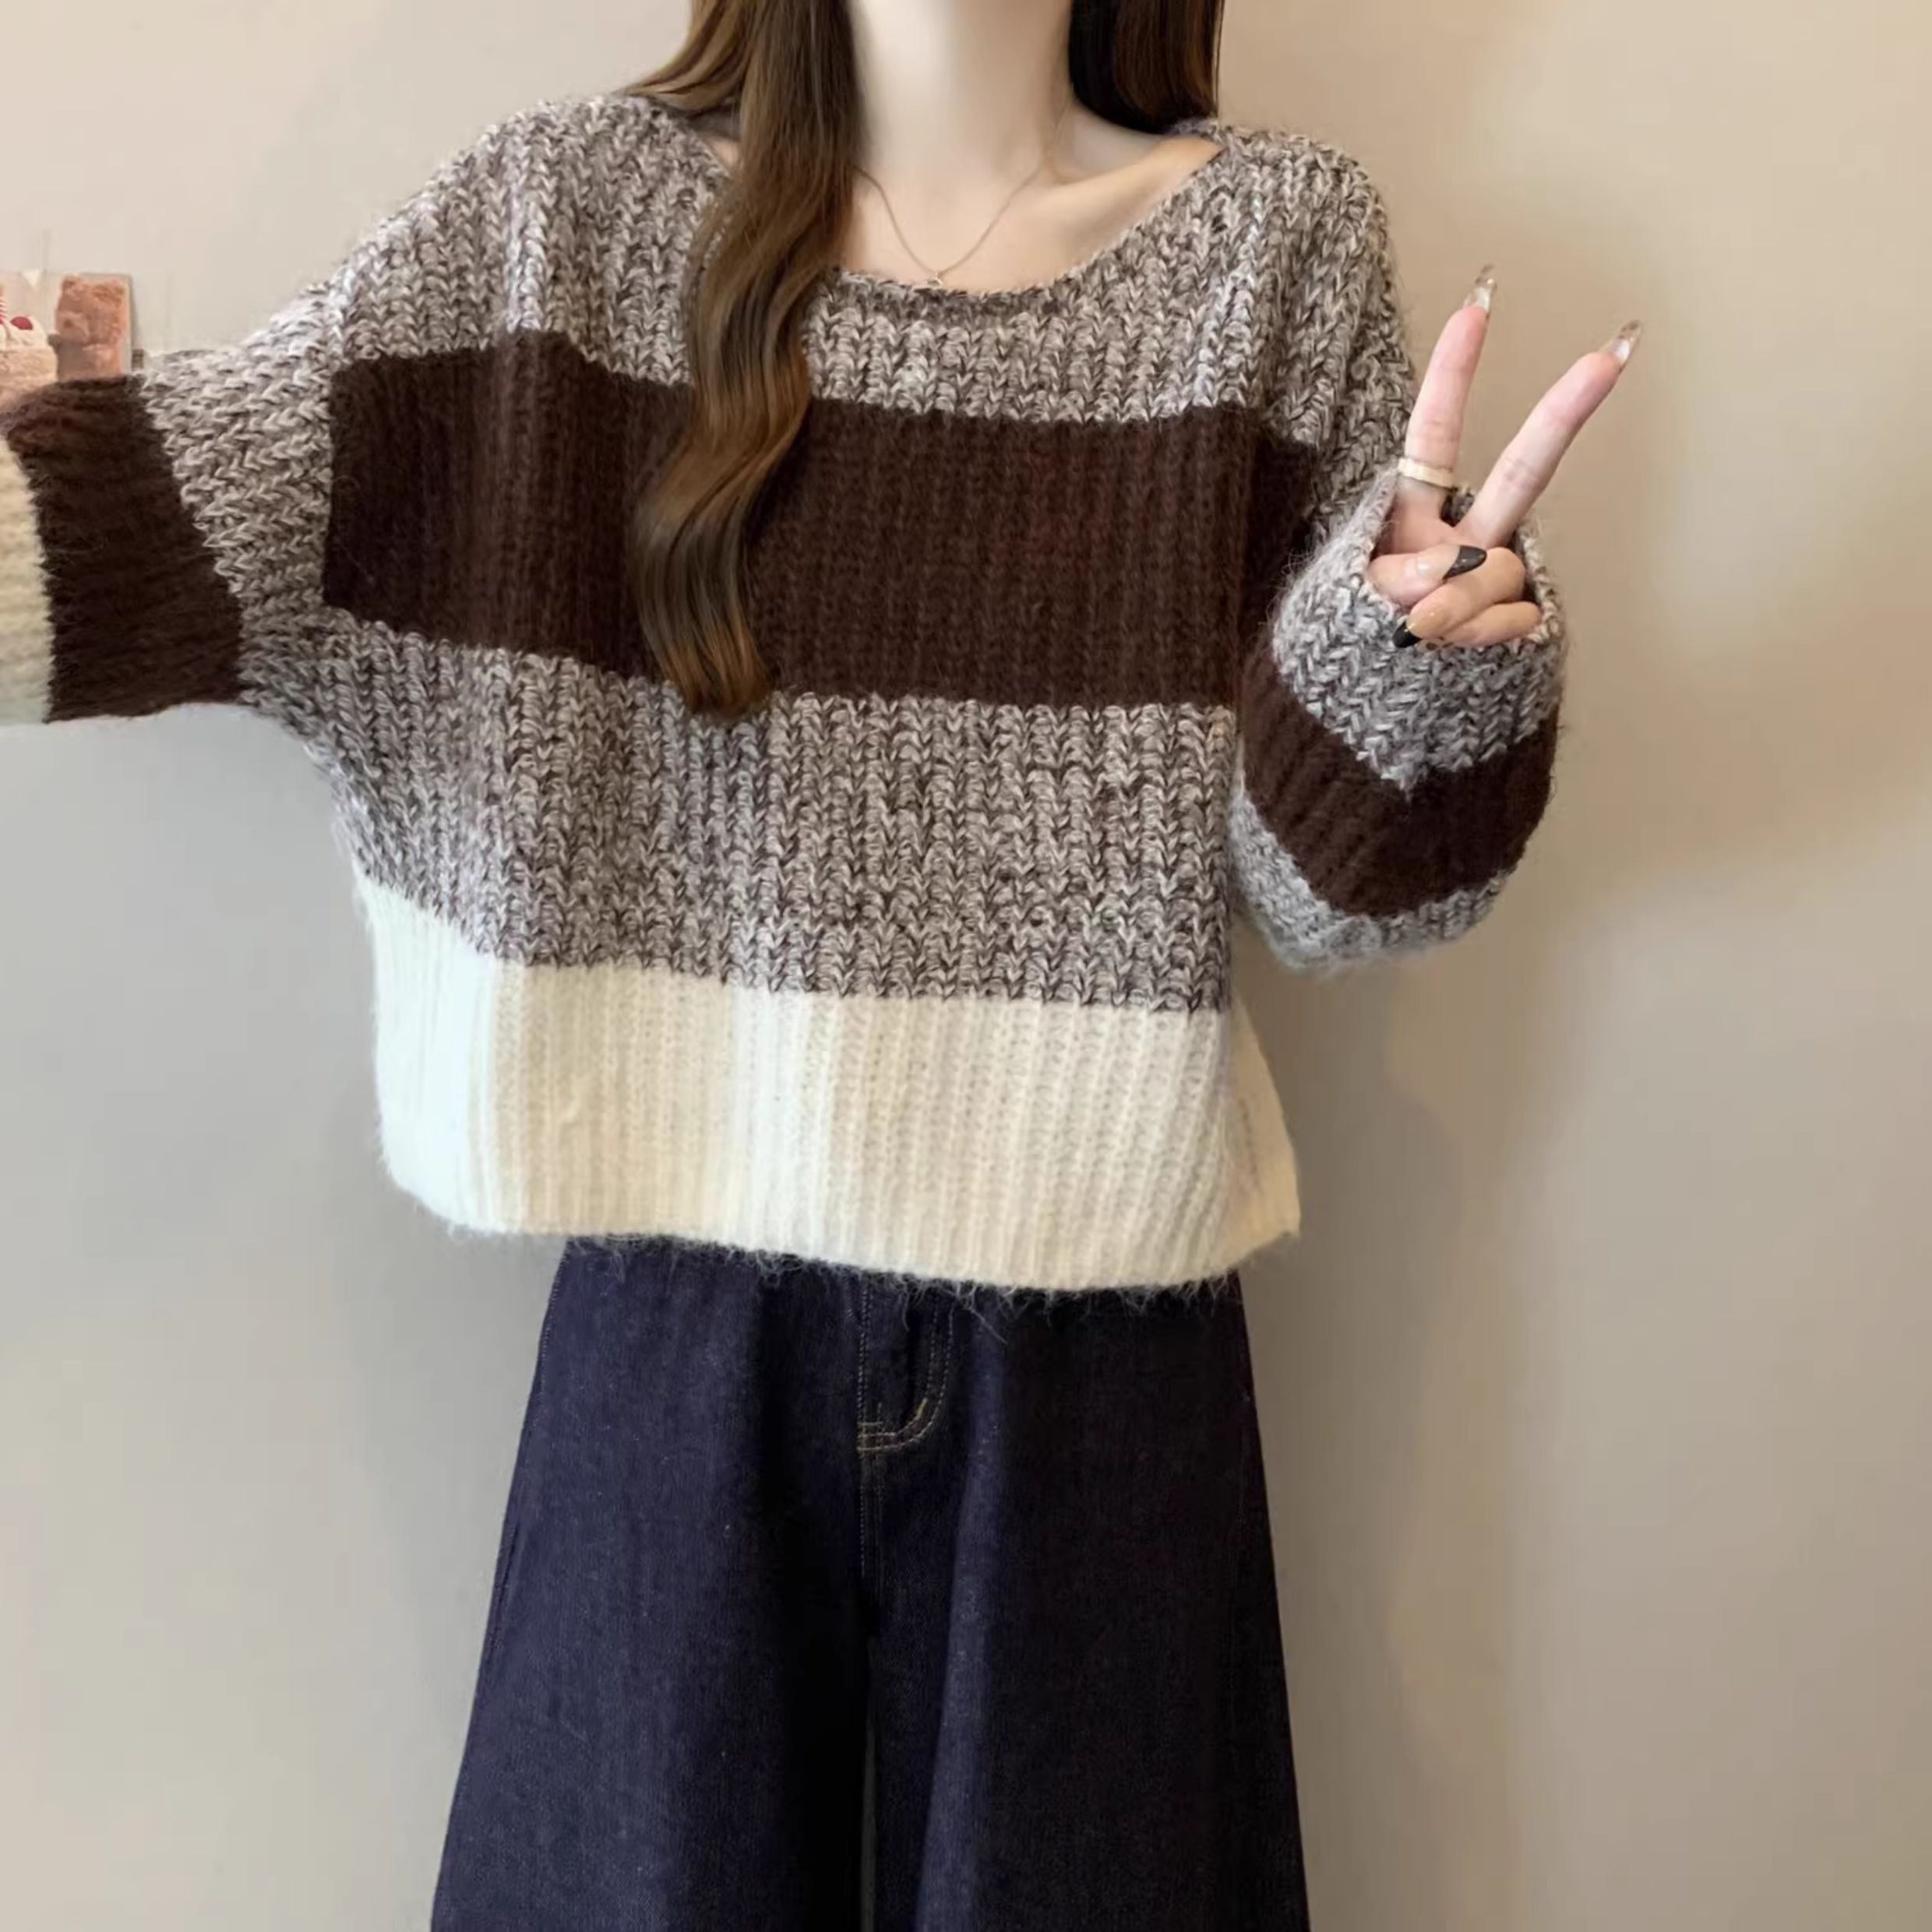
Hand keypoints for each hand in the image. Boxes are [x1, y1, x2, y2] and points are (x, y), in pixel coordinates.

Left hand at [1368, 268, 1638, 645]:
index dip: (1452, 376)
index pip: (1434, 436)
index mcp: (1411, 514)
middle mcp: (1461, 535)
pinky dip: (1474, 640)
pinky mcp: (1517, 620)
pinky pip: (1511, 619)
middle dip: (1564, 414)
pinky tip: (1451, 654)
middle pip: (1523, 472)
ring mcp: (1493, 578)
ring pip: (1499, 572)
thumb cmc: (1348, 642)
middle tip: (1611, 354)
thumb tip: (1458, 569)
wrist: (1363, 713)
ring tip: (1417, 634)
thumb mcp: (1350, 601)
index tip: (1478, 306)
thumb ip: (1400, 581)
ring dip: (1455, 607)